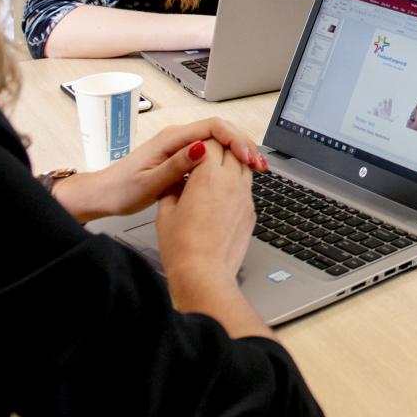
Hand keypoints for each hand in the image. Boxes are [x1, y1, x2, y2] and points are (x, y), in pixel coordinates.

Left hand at [53, 117, 266, 222]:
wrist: (101, 195)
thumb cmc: (121, 191)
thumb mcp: (150, 182)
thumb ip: (177, 165)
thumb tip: (204, 148)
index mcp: (171, 139)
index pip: (214, 127)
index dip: (235, 140)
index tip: (247, 158)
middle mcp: (177, 137)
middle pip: (220, 130)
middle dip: (243, 144)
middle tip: (259, 164)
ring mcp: (179, 145)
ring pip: (217, 140)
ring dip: (237, 151)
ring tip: (254, 167)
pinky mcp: (180, 155)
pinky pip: (210, 150)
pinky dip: (226, 159)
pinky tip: (235, 171)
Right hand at [155, 140, 256, 294]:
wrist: (204, 273)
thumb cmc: (182, 246)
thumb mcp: (165, 210)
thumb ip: (172, 187)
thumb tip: (175, 179)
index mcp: (208, 176)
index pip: (211, 143)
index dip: (202, 143)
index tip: (194, 148)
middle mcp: (231, 181)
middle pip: (232, 149)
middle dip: (220, 147)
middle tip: (208, 154)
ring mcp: (245, 196)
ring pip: (244, 166)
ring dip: (233, 162)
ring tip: (219, 170)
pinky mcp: (251, 211)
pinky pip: (248, 187)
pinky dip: (238, 183)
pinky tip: (225, 193)